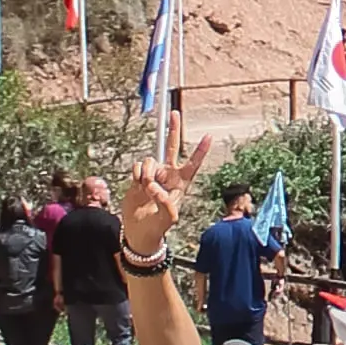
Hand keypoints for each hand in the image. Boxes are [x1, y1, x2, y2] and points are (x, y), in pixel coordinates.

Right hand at [119, 141, 213, 268]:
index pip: (192, 164)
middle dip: (173, 130)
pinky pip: (137, 167)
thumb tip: (155, 187)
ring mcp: (153, 174)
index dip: (200, 151)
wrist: (140, 230)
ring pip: (150, 161)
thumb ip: (165, 202)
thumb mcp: (168, 217)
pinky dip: (136, 175)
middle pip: (171, 148)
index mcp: (181, 183)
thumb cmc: (159, 225)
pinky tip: (138, 186)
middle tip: (175, 114)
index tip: (209, 136)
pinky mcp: (138, 177)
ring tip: (146, 189)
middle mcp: (168, 175)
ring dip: (147, 173)